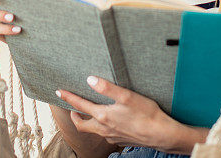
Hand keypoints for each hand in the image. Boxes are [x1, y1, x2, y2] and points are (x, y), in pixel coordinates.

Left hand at [56, 76, 183, 151]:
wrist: (161, 134)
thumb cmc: (146, 114)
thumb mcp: (126, 96)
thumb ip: (107, 88)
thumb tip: (90, 80)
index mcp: (103, 116)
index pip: (80, 106)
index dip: (68, 98)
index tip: (59, 92)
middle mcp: (104, 129)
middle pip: (82, 125)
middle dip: (75, 116)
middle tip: (73, 109)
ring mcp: (112, 136)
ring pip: (95, 131)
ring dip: (90, 122)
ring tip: (92, 113)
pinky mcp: (121, 140)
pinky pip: (107, 134)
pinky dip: (104, 127)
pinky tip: (111, 121)